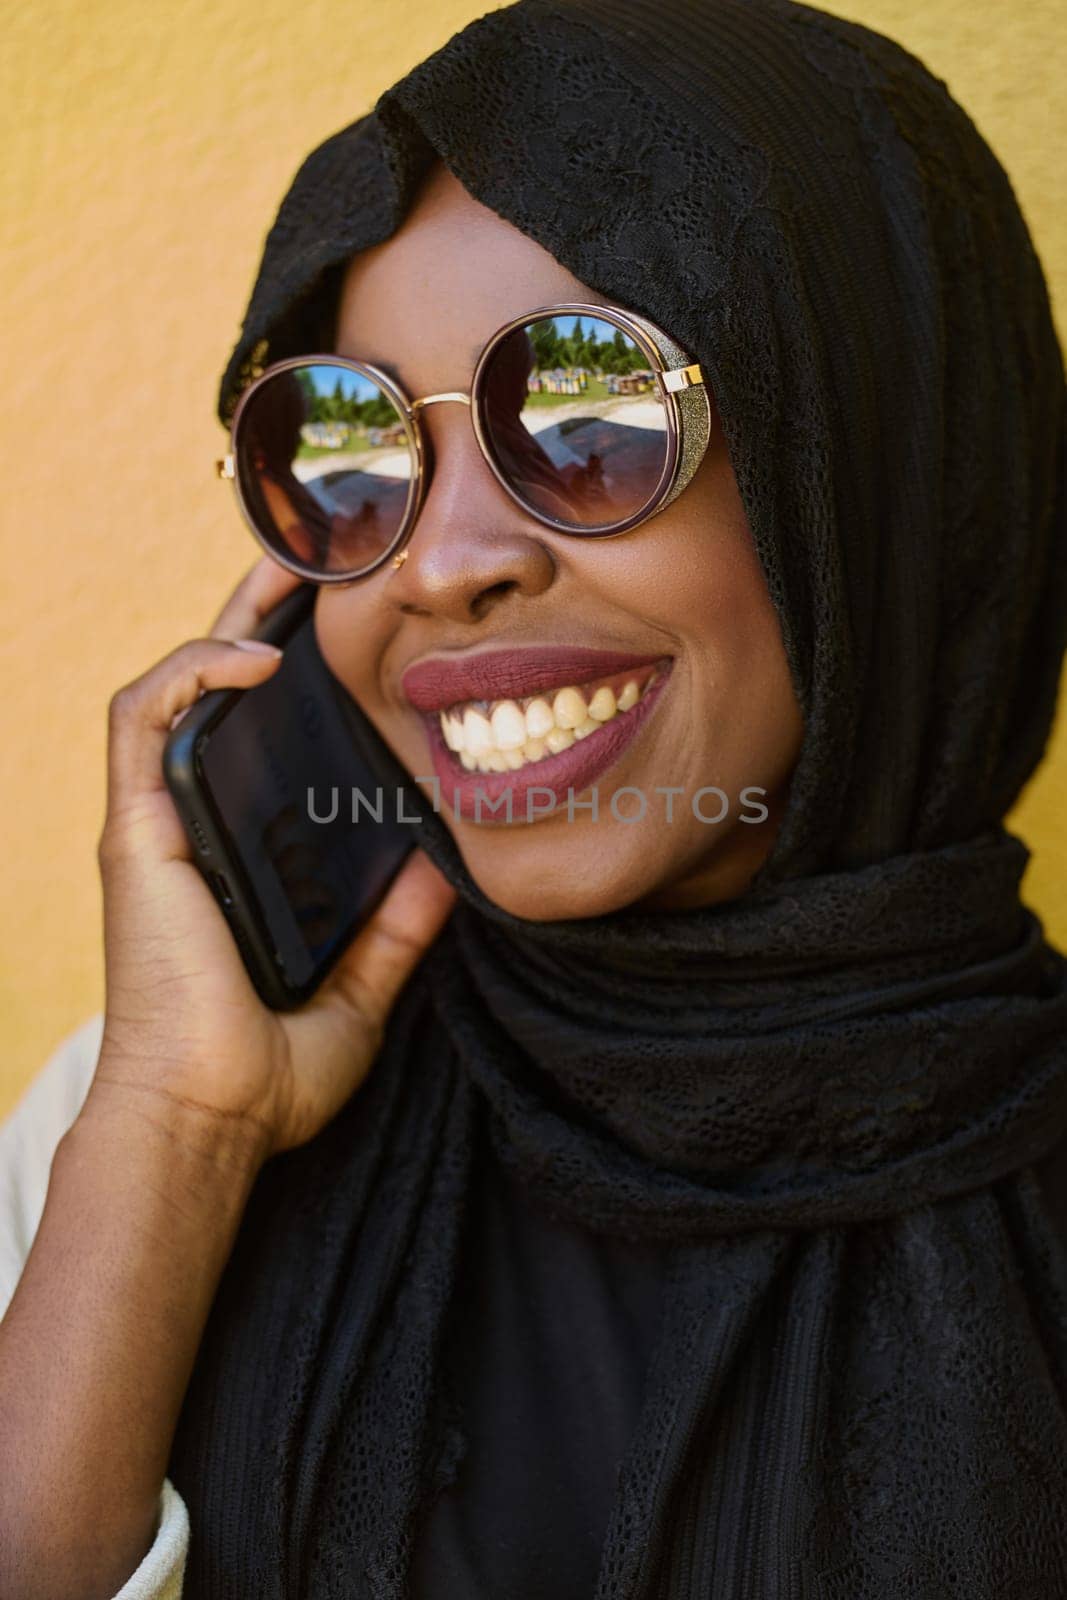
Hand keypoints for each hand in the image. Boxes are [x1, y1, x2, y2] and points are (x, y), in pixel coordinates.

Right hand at [93, 557, 455, 1160]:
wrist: (209, 1121)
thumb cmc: (267, 1073)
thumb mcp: (360, 989)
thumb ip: (399, 929)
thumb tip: (452, 868)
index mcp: (244, 853)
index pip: (267, 743)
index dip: (302, 681)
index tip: (360, 638)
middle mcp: (197, 826)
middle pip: (223, 695)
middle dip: (266, 619)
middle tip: (324, 569)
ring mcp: (160, 822)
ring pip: (178, 687)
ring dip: (227, 621)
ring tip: (290, 577)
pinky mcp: (135, 828)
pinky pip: (144, 719)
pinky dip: (195, 672)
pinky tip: (258, 656)